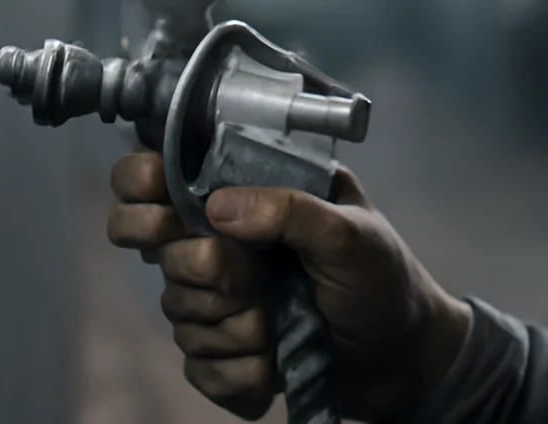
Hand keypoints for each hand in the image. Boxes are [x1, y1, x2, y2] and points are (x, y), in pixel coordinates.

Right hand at [107, 149, 471, 421]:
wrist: (404, 358)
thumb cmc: (384, 280)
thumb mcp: (351, 235)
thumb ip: (291, 210)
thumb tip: (217, 207)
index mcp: (249, 193)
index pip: (158, 172)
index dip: (142, 189)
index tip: (167, 217)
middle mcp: (224, 239)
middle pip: (160, 252)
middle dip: (206, 277)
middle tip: (253, 284)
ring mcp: (220, 296)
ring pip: (179, 314)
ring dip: (236, 331)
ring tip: (283, 328)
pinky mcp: (224, 350)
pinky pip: (199, 367)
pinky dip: (239, 375)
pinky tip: (274, 367)